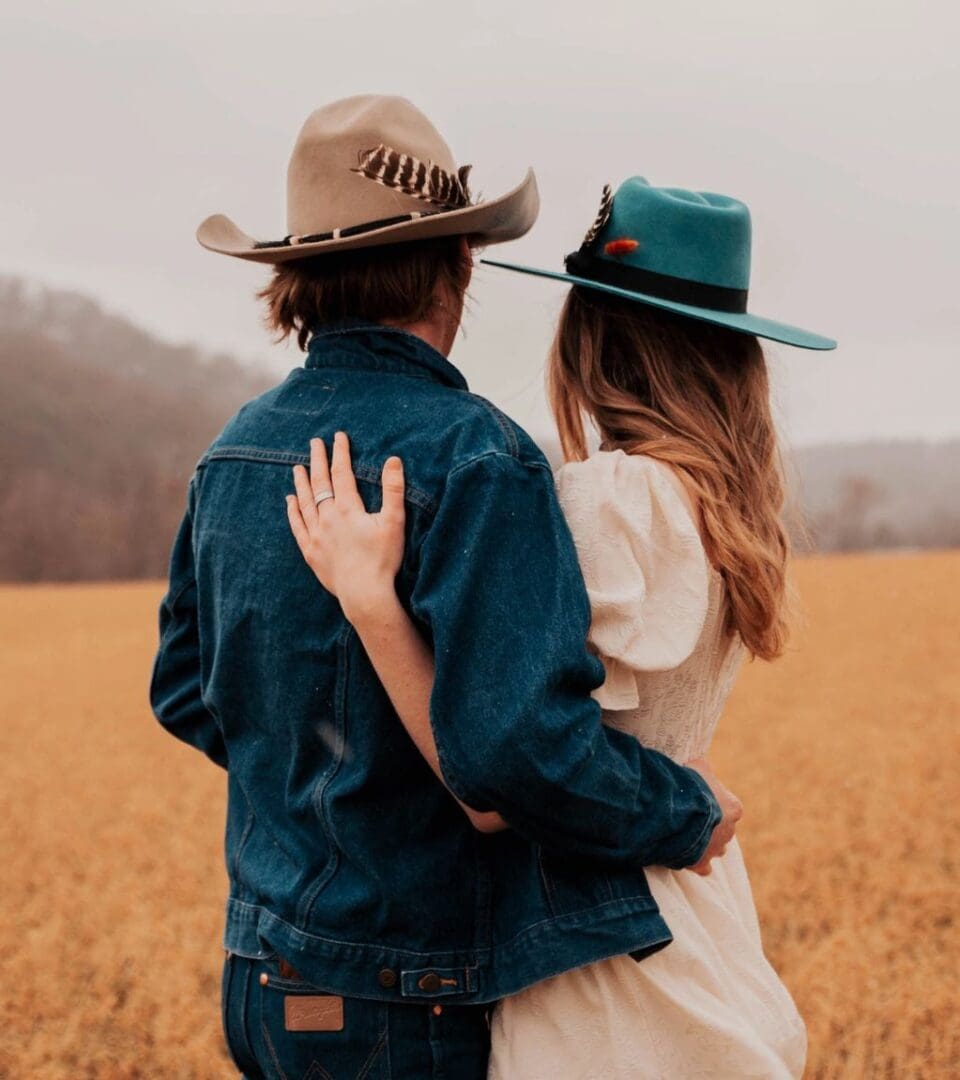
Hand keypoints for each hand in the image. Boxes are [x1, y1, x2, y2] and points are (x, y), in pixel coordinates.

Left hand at [286, 432, 406, 623]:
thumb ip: (393, 489)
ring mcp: (316, 535)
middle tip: (314, 443)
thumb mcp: (394, 522)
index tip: (338, 436)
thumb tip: (393, 460)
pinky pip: (297, 526)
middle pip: (320, 483)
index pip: (342, 473)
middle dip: (317, 460)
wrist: (365, 594)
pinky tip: (290, 500)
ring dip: (301, 482)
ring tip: (298, 467)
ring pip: (305, 502)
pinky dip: (293, 511)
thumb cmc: (383, 559)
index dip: (340, 453)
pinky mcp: (311, 552)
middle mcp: (327, 518)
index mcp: (348, 509)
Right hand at [684, 756, 742, 874]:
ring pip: (717, 849)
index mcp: (733, 808)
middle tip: (691, 816)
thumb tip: (704, 765)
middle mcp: (730, 831)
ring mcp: (716, 849)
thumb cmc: (689, 785)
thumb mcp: (698, 766)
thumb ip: (705, 769)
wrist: (676, 810)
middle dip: (710, 825)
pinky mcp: (701, 863)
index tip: (700, 800)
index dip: (714, 803)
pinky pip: (703, 867)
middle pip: (723, 829)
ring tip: (685, 834)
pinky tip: (684, 854)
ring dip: (705, 843)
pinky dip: (696, 862)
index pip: (730, 807)